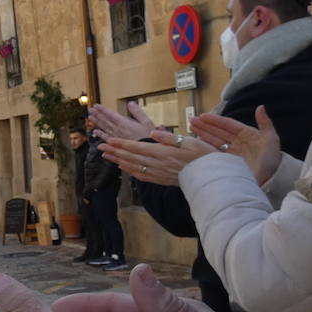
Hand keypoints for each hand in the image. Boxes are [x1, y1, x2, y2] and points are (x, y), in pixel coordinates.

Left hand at [88, 100, 156, 142]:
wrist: (148, 153)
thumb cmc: (149, 137)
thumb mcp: (147, 122)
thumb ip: (138, 112)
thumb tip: (130, 103)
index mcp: (125, 123)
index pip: (111, 115)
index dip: (103, 110)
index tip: (96, 105)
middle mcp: (118, 130)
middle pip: (106, 121)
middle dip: (97, 114)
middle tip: (90, 109)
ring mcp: (117, 137)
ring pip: (104, 128)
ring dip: (97, 122)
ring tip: (90, 117)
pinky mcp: (117, 144)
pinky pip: (106, 138)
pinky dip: (100, 134)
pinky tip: (95, 131)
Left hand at [100, 129, 214, 185]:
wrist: (211, 176)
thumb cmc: (202, 155)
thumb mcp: (189, 141)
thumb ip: (169, 137)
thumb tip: (153, 132)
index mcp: (162, 152)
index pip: (136, 147)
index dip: (121, 144)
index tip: (109, 140)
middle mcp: (157, 164)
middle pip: (131, 157)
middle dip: (114, 151)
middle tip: (100, 147)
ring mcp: (158, 173)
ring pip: (133, 166)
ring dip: (118, 160)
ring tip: (106, 156)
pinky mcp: (160, 180)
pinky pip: (141, 175)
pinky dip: (130, 171)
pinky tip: (123, 167)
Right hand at [190, 106, 281, 183]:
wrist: (269, 179)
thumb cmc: (272, 159)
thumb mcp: (271, 139)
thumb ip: (265, 123)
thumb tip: (260, 107)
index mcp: (246, 134)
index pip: (228, 124)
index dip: (215, 120)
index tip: (203, 116)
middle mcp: (237, 142)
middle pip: (218, 131)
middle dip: (205, 125)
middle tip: (192, 120)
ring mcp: (231, 152)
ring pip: (214, 140)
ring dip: (203, 133)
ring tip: (191, 127)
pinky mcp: (227, 162)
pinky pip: (214, 152)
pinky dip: (205, 146)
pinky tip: (197, 142)